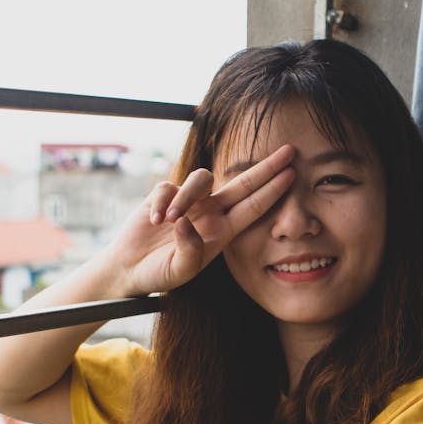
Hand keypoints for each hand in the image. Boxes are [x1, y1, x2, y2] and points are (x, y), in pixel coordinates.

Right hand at [107, 144, 295, 295]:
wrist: (130, 269)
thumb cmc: (160, 273)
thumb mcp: (179, 271)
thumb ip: (188, 252)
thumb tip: (186, 223)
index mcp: (222, 232)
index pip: (253, 207)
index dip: (272, 191)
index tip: (292, 174)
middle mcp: (210, 213)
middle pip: (243, 183)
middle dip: (266, 167)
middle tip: (289, 150)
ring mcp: (189, 202)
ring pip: (201, 179)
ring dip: (188, 195)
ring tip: (170, 220)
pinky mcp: (165, 195)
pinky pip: (168, 187)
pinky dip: (162, 203)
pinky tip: (153, 222)